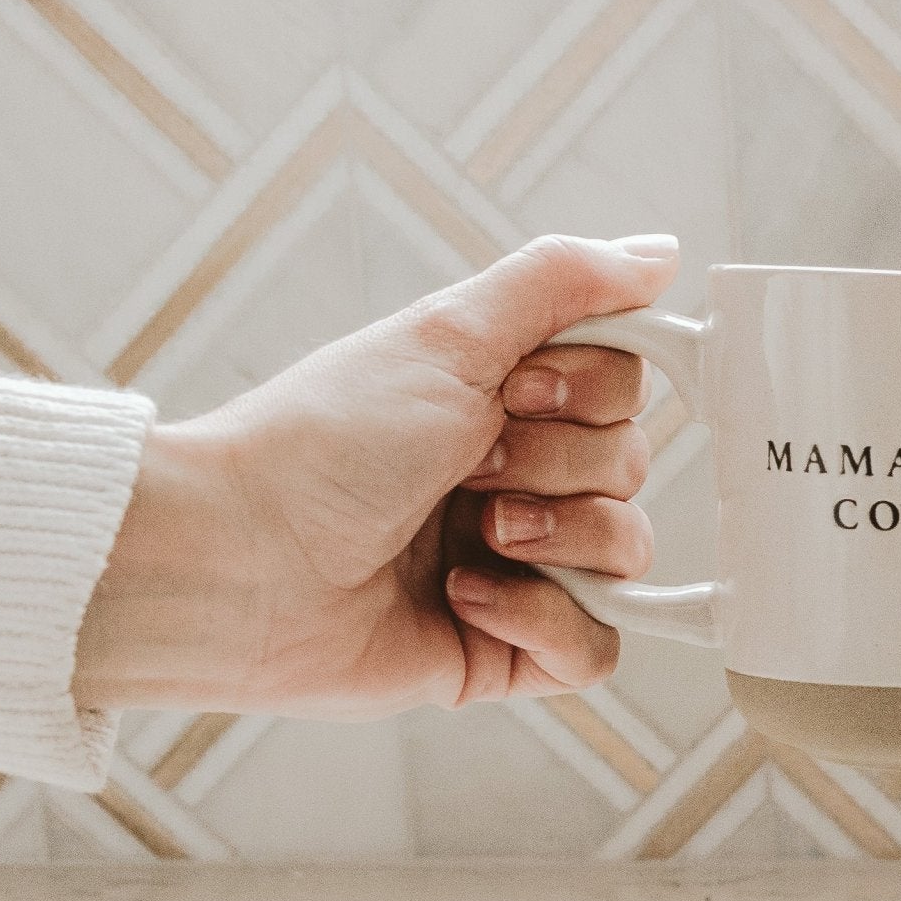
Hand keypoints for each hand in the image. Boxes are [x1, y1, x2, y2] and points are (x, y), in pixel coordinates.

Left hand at [72, 236, 676, 716]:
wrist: (238, 561)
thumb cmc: (321, 442)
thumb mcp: (448, 335)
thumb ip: (562, 282)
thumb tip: (662, 250)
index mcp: (505, 402)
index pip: (625, 389)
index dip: (589, 392)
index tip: (513, 391)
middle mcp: (519, 480)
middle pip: (631, 466)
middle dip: (556, 466)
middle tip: (468, 469)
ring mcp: (520, 568)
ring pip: (629, 553)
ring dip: (555, 539)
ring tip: (471, 539)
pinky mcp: (509, 650)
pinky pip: (599, 648)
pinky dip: (547, 623)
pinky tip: (467, 600)